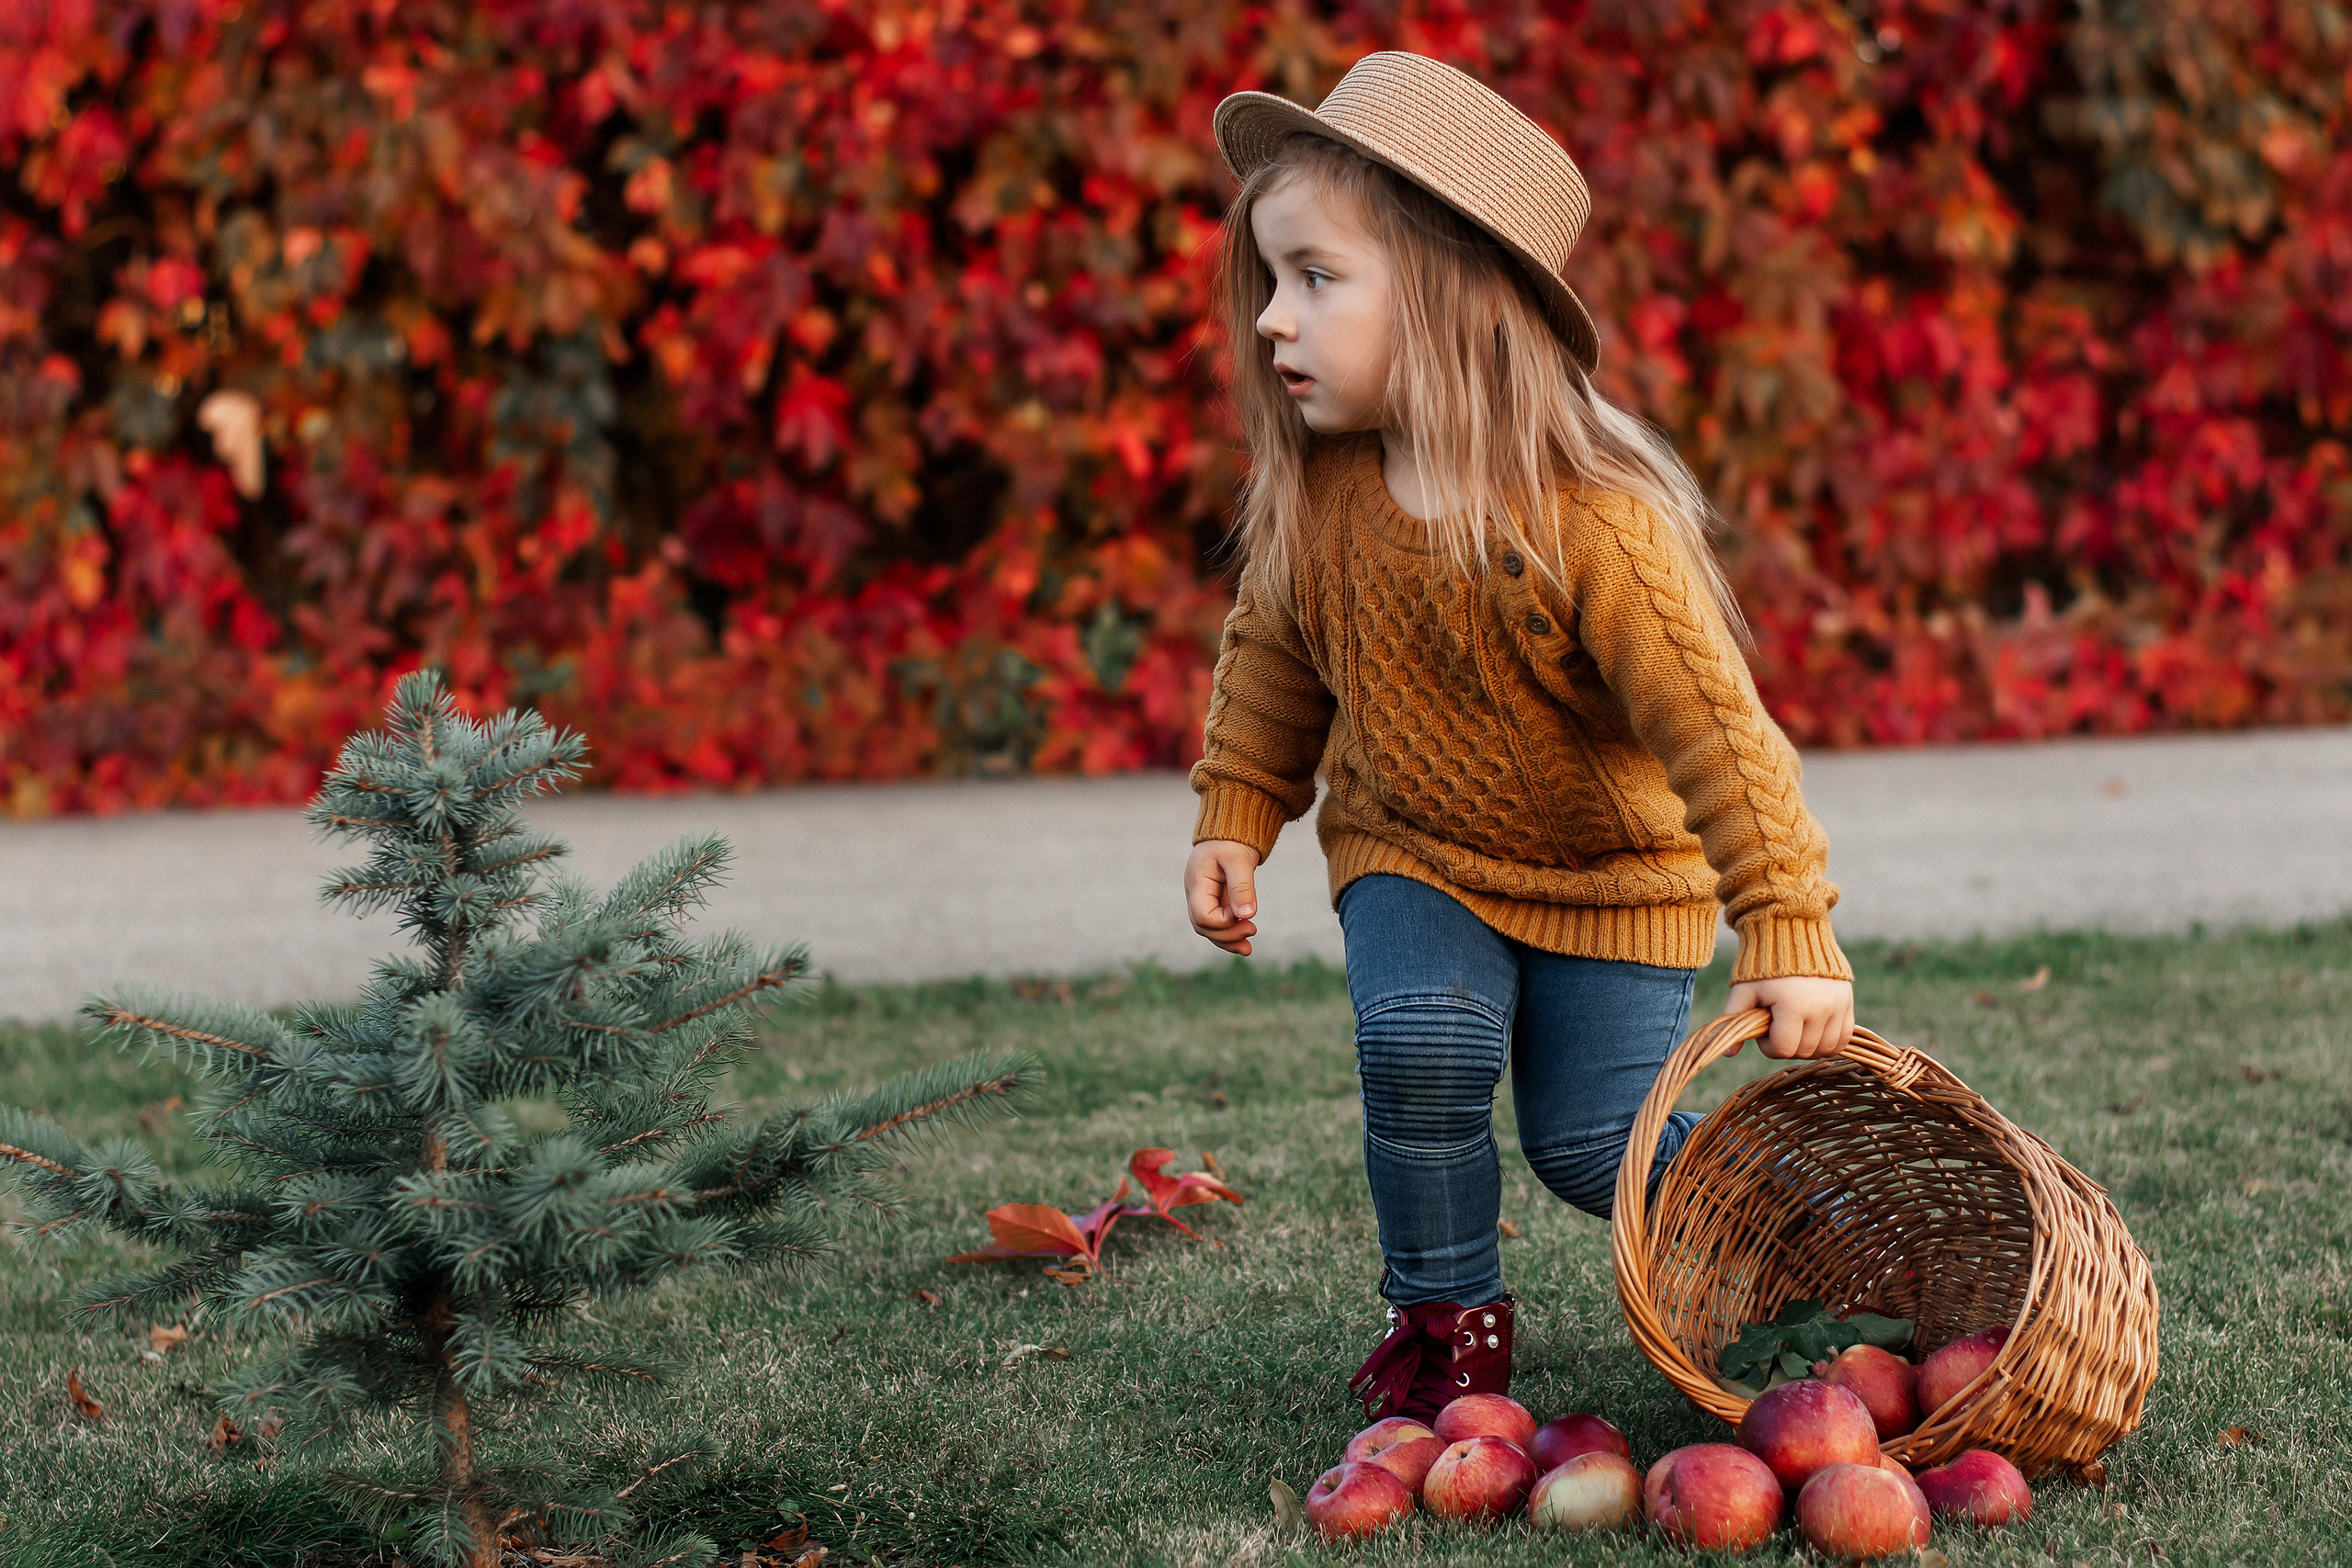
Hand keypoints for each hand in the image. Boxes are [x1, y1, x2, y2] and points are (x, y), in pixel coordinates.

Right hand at [1185, 839, 1262, 955]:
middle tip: (1253, 930)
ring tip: (1248, 948)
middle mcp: (1195, 894)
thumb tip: (1246, 916)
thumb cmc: (1232, 841)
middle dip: (1227, 935)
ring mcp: (1203, 899)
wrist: (1230, 831)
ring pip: (1210, 930)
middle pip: (1203, 926)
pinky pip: (1218, 924)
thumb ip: (1241, 887)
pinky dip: (1230, 935)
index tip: (1243, 914)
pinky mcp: (1214, 902)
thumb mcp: (1238, 860)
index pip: (1202, 915)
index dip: (1223, 922)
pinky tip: (1245, 944)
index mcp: (1197, 882)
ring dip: (1229, 940)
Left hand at [1721, 975, 1854, 1059]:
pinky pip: (1843, 1038)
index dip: (1768, 1045)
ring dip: (1808, 1046)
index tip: (1763, 1026)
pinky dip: (1829, 1041)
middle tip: (1777, 1025)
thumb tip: (1727, 1054)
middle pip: (1804, 1051)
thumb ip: (1734, 1020)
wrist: (1792, 933)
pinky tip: (1813, 1030)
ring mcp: (1838, 1005)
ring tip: (1794, 1026)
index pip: (1783, 1048)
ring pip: (1826, 1049)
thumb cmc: (1762, 964)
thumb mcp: (1743, 990)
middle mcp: (1820, 1007)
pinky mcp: (1848, 1002)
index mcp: (1792, 1004)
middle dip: (1786, 1045)